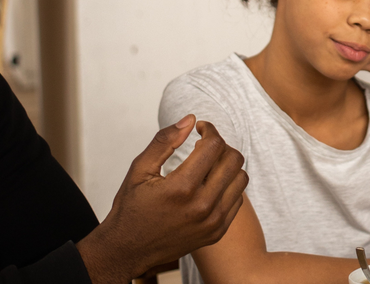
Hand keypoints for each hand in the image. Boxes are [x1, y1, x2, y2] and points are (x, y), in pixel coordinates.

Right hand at [76, 115, 247, 283]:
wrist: (128, 250)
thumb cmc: (131, 207)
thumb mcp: (140, 169)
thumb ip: (165, 141)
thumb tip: (190, 119)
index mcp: (181, 188)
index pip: (214, 145)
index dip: (208, 129)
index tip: (199, 128)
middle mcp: (202, 206)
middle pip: (233, 159)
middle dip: (221, 145)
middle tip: (204, 145)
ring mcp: (213, 222)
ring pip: (241, 178)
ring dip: (227, 165)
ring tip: (208, 164)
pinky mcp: (218, 232)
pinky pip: (237, 199)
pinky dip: (228, 185)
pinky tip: (209, 183)